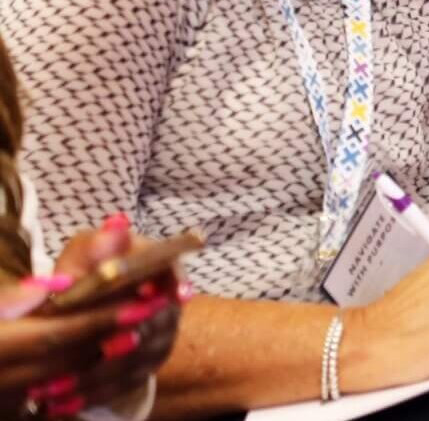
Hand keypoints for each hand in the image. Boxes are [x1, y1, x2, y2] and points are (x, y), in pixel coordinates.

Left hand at [0, 218, 183, 414]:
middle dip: (129, 337)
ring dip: (99, 375)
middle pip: (159, 322)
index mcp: (162, 267)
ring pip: (138, 358)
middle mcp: (170, 304)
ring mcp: (162, 336)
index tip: (160, 300)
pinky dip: (93, 393)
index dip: (172, 284)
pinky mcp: (147, 363)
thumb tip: (117, 223)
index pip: (174, 272)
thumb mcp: (86, 253)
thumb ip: (98, 246)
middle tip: (104, 348)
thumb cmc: (86, 270)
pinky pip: (125, 382)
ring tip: (56, 386)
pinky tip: (60, 403)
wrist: (92, 303)